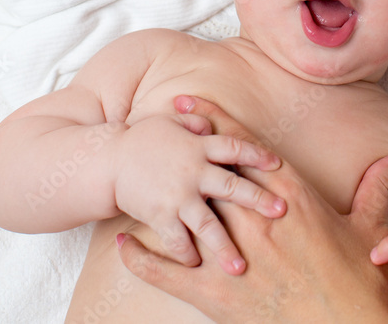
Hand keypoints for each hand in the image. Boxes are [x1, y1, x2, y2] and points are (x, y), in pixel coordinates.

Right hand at [112, 112, 284, 274]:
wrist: (108, 161)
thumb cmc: (143, 140)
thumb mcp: (171, 123)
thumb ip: (197, 122)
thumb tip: (212, 124)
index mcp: (199, 147)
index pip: (235, 148)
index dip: (257, 155)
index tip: (278, 165)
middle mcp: (193, 172)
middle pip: (232, 186)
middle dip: (258, 199)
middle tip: (280, 212)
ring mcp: (177, 196)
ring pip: (208, 223)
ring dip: (225, 245)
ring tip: (239, 266)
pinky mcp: (160, 215)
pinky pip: (177, 239)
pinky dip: (187, 253)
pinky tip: (197, 265)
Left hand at [116, 95, 387, 323]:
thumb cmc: (362, 284)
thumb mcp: (371, 231)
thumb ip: (379, 189)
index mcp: (292, 200)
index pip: (246, 152)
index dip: (217, 124)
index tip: (194, 102)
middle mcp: (258, 220)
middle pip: (213, 172)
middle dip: (187, 144)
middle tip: (161, 121)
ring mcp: (233, 256)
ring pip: (189, 212)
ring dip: (163, 190)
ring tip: (139, 170)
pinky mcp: (216, 295)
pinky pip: (170, 271)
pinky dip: (143, 257)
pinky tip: (122, 242)